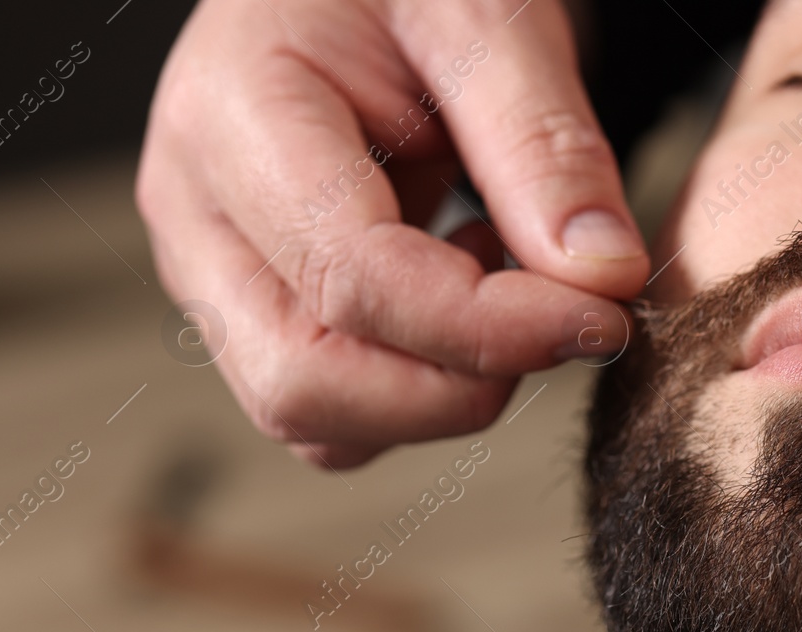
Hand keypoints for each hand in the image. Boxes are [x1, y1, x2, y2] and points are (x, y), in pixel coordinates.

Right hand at [138, 0, 644, 467]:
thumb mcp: (489, 17)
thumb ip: (544, 147)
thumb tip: (603, 280)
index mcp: (232, 116)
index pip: (352, 280)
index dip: (490, 327)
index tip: (604, 316)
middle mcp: (197, 214)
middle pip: (306, 386)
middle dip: (459, 386)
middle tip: (567, 319)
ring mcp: (215, 275)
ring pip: (319, 421)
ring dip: (444, 392)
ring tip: (510, 278)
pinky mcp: (257, 314)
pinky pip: (338, 412)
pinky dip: (423, 388)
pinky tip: (472, 293)